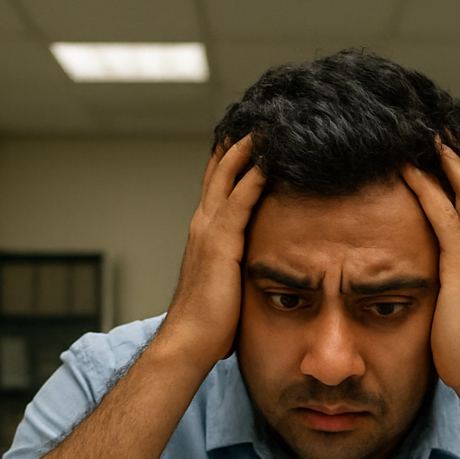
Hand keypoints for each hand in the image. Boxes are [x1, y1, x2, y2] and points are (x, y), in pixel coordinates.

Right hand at [163, 136, 266, 365]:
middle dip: (238, 142)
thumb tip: (257, 269)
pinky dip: (254, 176)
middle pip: (220, 171)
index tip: (249, 138)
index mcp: (204, 235)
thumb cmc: (209, 324)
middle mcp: (202, 226)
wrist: (189, 342)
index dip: (231, 161)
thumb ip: (238, 267)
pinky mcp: (221, 243)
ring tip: (267, 125)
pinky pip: (240, 200)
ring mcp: (209, 232)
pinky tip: (270, 159)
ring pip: (228, 177)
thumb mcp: (226, 285)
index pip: (218, 187)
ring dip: (247, 149)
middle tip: (259, 117)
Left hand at [401, 139, 459, 393]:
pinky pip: (441, 213)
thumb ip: (445, 277)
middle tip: (430, 120)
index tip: (439, 142)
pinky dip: (424, 185)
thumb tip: (424, 270)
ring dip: (440, 156)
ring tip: (417, 129)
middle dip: (454, 149)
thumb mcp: (454, 300)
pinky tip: (405, 167)